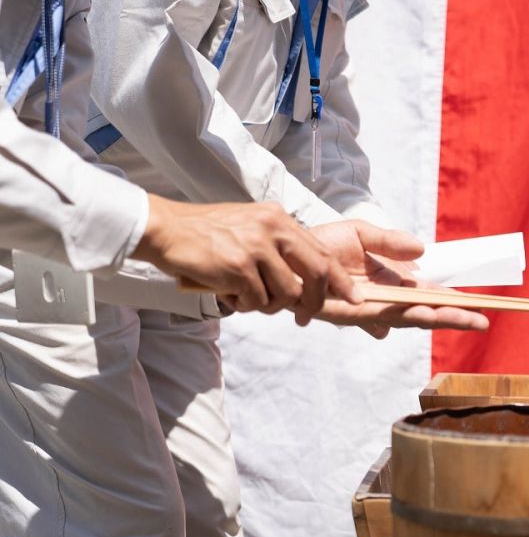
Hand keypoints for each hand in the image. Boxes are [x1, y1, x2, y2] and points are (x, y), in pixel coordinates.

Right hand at [132, 196, 357, 320]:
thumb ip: (279, 247)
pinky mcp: (238, 267)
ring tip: (245, 295)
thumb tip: (307, 280)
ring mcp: (257, 247)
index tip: (354, 298)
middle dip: (316, 301)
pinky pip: (257, 300)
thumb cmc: (207, 233)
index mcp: (279, 219)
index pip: (323, 252)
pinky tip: (228, 292)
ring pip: (286, 294)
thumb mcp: (251, 226)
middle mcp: (273, 229)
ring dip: (268, 304)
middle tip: (305, 317)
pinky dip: (245, 304)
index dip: (341, 280)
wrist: (166, 229)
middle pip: (318, 274)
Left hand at [305, 220, 488, 337]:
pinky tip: (425, 313)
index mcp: (391, 283)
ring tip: (466, 320)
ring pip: (411, 317)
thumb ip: (391, 242)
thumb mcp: (362, 233)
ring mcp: (369, 309)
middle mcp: (384, 300)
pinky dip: (406, 314)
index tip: (480, 306)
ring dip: (438, 318)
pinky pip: (384, 315)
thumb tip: (423, 251)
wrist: (286, 252)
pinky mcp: (351, 313)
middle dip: (455, 316)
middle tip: (485, 320)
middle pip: (426, 311)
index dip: (453, 301)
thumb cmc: (320, 244)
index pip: (429, 295)